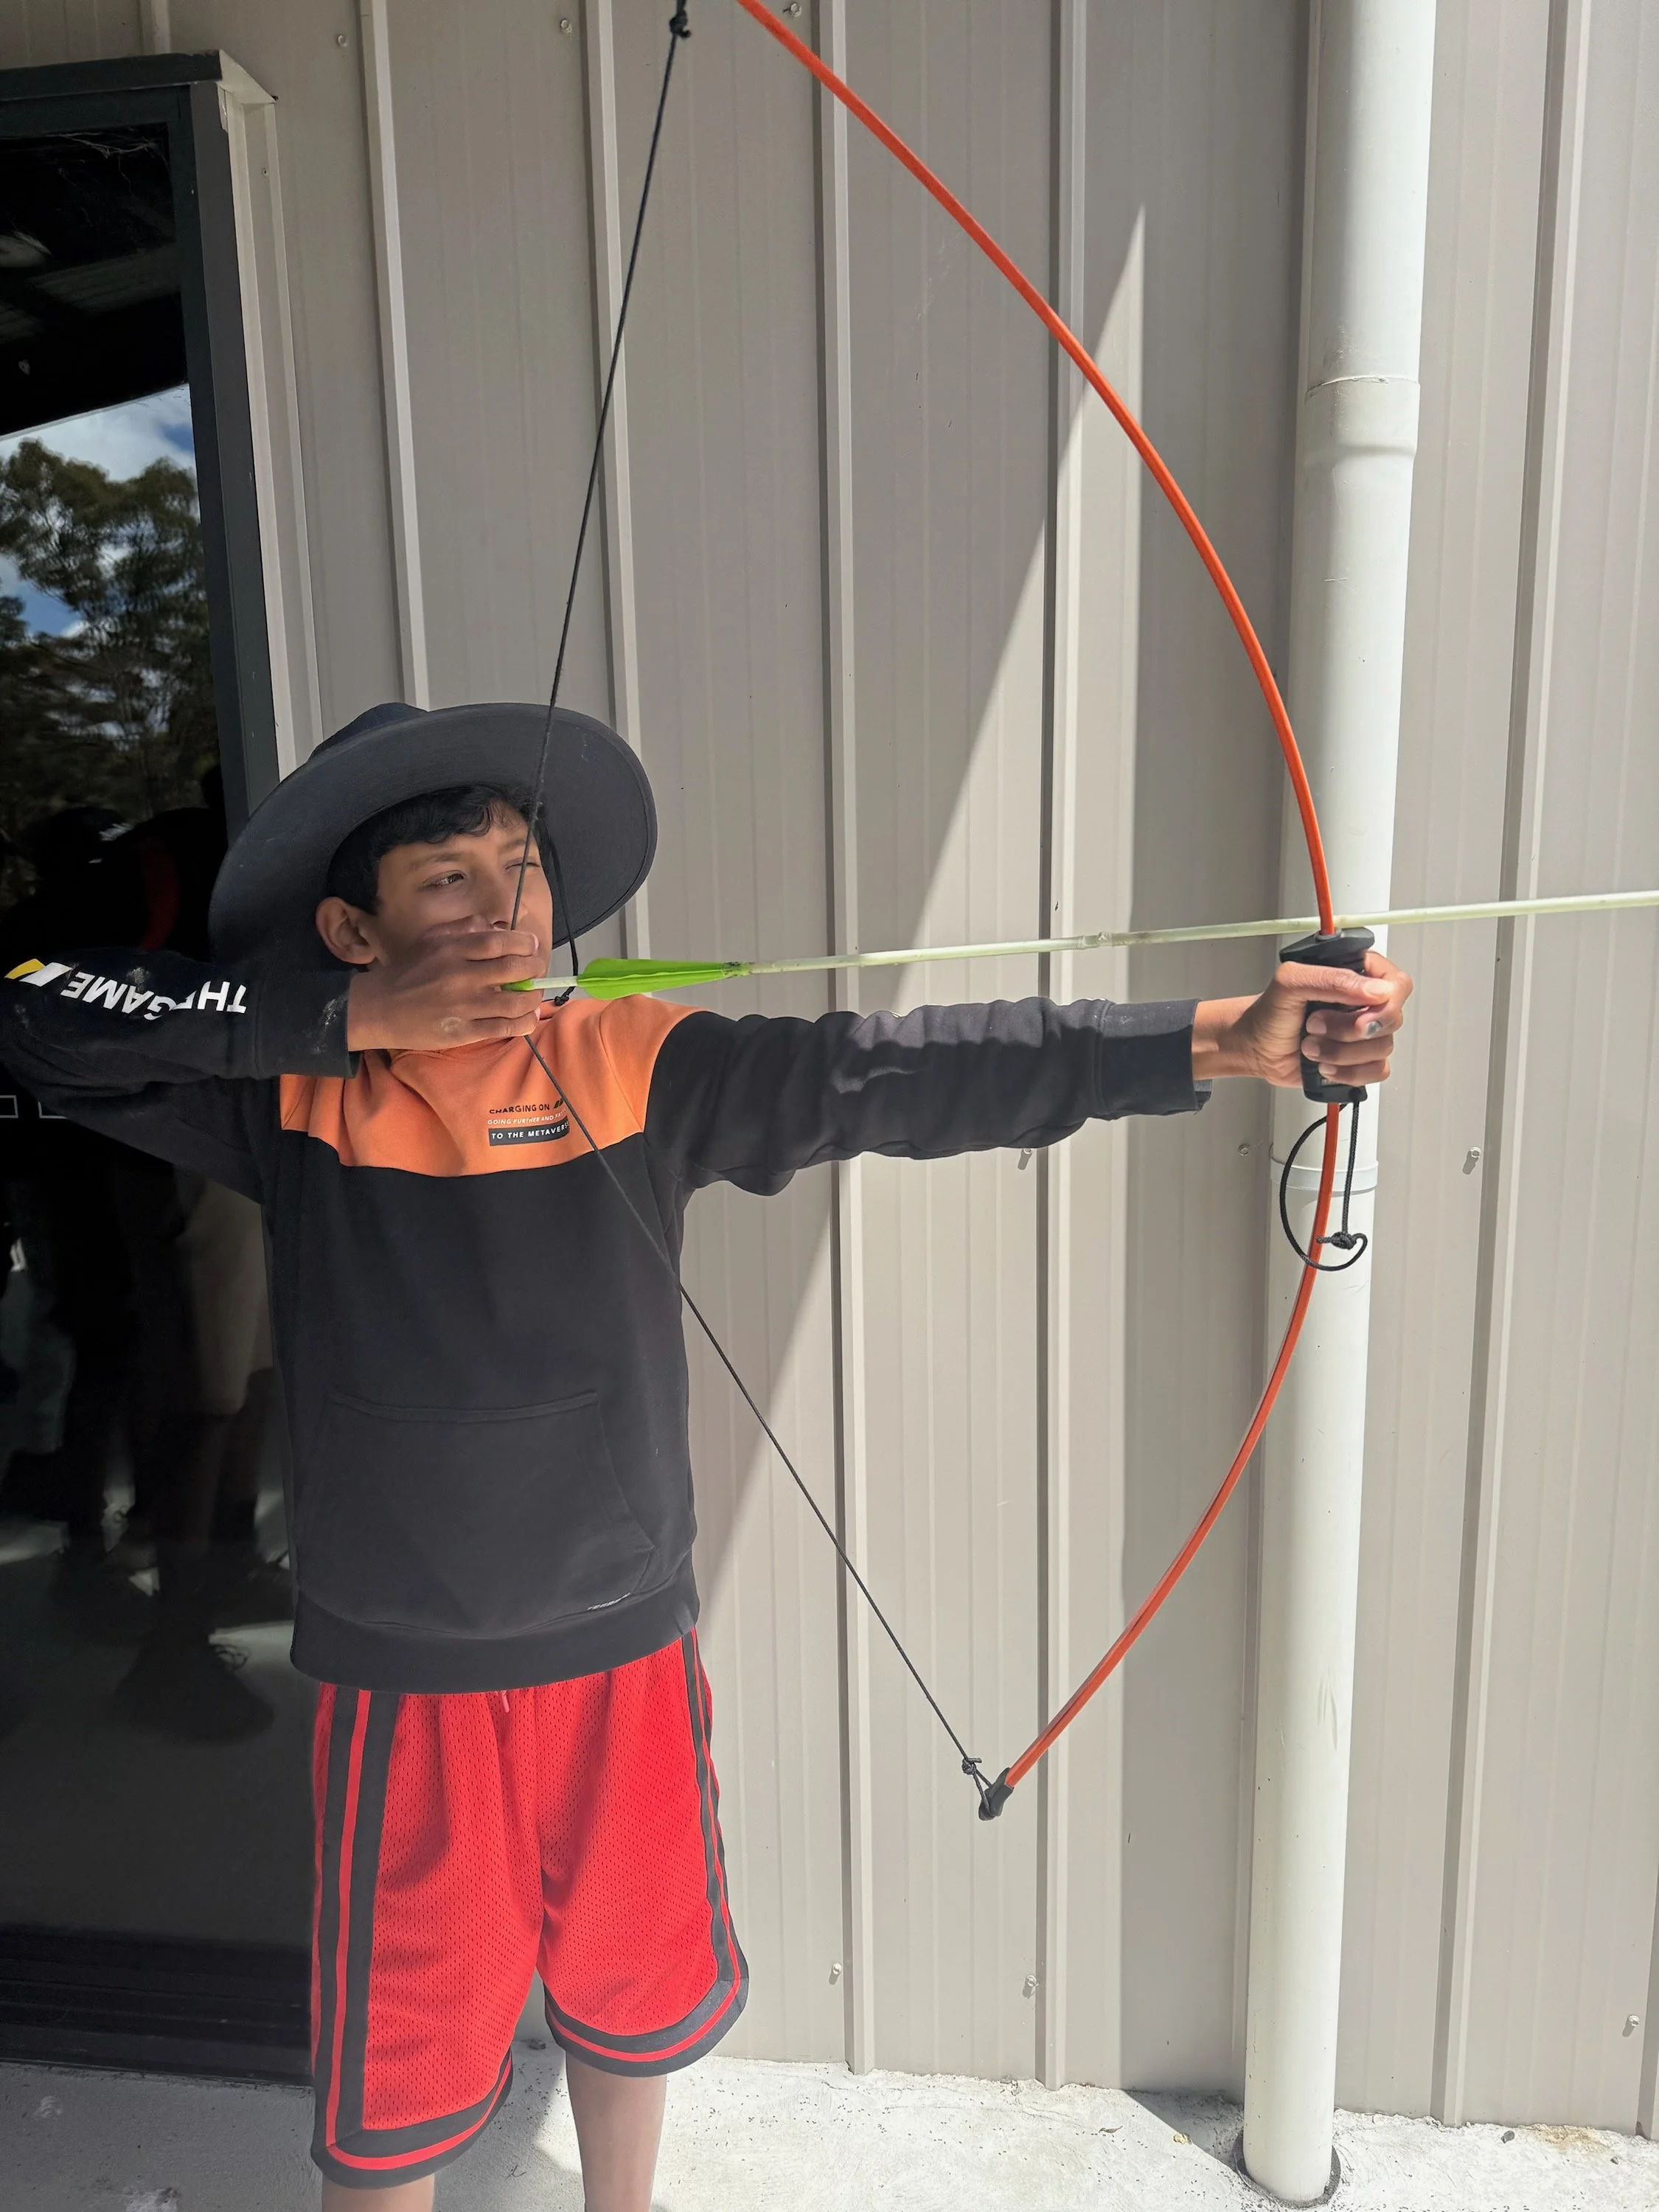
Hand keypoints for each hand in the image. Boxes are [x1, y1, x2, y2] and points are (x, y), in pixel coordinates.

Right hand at [345, 925, 545, 1051]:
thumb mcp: (431, 939)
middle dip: (534, 970)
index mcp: (453, 949)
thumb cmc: (409, 970)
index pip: (500, 942)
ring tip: (533, 997)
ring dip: (532, 1000)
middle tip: (536, 972)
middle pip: (514, 970)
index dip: (525, 943)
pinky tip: (528, 1020)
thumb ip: (464, 929)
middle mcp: (460, 976)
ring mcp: (463, 1006)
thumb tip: (496, 927)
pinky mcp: (462, 1032)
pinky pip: (503, 1028)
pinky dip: (523, 1024)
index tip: (532, 947)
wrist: (380, 1008)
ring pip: (514, 1003)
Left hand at [1191, 950, 1412, 1087]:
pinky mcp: (1359, 1061)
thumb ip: (1331, 979)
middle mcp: (1366, 1004)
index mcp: (1357, 975)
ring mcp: (1364, 1035)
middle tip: (1315, 1025)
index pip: (1397, 983)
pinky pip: (1377, 1071)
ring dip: (1341, 1052)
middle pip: (1391, 1019)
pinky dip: (1348, 1072)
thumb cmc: (1269, 1012)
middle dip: (1350, 1029)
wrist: (1254, 1047)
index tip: (1357, 1010)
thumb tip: (1376, 991)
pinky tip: (1324, 1066)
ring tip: (1310, 1046)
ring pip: (1383, 1048)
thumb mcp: (1290, 982)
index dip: (1385, 1001)